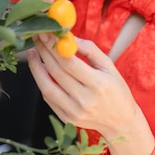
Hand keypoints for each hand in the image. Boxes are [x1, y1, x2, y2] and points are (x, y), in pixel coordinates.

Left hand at [27, 35, 154, 154]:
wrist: (120, 121)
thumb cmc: (116, 90)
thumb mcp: (109, 66)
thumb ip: (90, 50)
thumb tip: (68, 38)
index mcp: (98, 84)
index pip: (70, 62)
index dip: (55, 47)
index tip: (47, 34)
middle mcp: (85, 100)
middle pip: (57, 72)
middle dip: (44, 52)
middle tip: (38, 38)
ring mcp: (74, 111)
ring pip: (47, 87)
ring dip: (36, 68)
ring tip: (33, 53)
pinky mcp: (66, 119)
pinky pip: (49, 98)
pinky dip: (42, 82)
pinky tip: (40, 70)